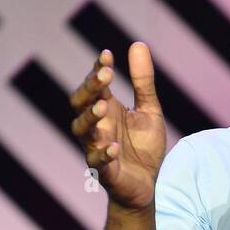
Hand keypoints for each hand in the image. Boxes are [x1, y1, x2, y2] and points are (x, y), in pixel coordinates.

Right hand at [69, 42, 165, 210]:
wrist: (147, 185)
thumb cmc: (143, 147)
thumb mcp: (149, 111)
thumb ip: (143, 82)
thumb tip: (138, 44)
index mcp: (106, 108)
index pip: (95, 84)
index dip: (98, 69)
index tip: (107, 55)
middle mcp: (96, 125)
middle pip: (80, 102)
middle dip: (90, 89)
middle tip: (105, 76)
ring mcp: (96, 147)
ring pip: (81, 130)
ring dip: (90, 118)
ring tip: (103, 107)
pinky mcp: (104, 171)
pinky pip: (96, 163)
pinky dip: (103, 155)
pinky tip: (113, 147)